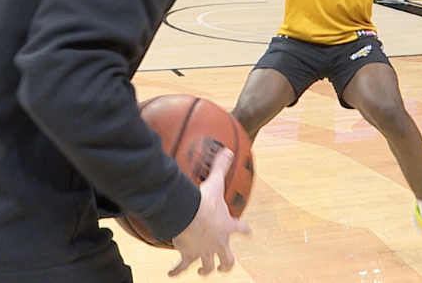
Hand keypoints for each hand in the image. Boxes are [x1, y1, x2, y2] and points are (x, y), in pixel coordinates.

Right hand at [169, 148, 251, 276]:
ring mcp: (204, 251)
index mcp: (227, 227)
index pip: (241, 229)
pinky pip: (183, 267)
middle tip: (224, 266)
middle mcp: (218, 243)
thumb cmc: (205, 202)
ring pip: (208, 266)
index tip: (249, 233)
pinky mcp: (189, 255)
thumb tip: (228, 151)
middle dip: (226, 264)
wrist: (191, 217)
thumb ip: (221, 168)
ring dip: (206, 269)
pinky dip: (177, 271)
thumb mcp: (215, 184)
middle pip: (227, 259)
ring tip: (203, 272)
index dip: (245, 231)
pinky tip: (172, 274)